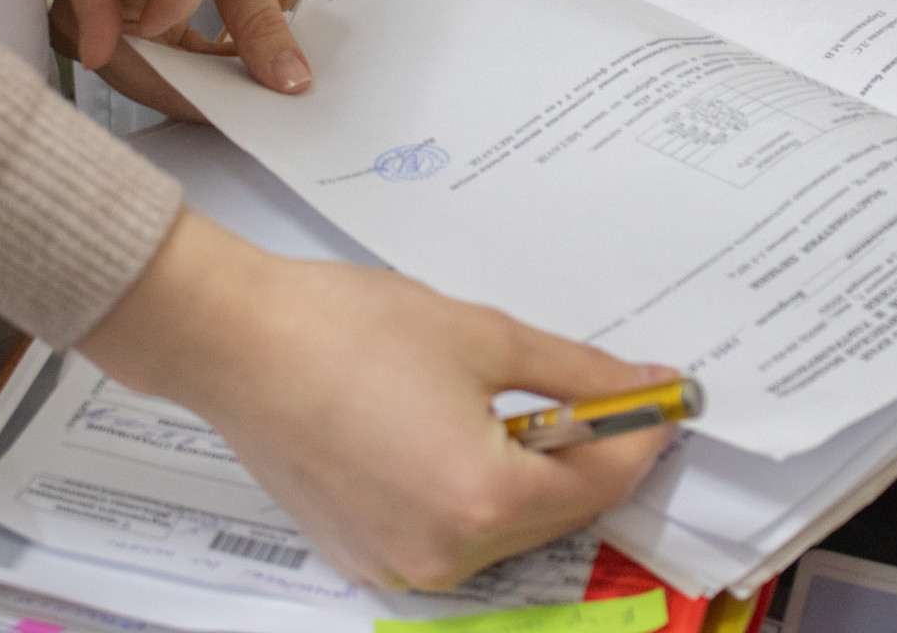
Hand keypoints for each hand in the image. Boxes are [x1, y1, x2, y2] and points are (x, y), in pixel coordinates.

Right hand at [79, 212, 676, 589]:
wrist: (234, 340)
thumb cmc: (351, 328)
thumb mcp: (484, 337)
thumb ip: (576, 373)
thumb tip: (640, 387)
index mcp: (483, 501)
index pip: (601, 482)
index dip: (640, 434)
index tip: (661, 394)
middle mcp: (445, 555)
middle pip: (557, 515)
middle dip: (588, 457)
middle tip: (602, 394)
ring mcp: (398, 567)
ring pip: (505, 531)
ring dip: (530, 477)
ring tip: (519, 406)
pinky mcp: (363, 558)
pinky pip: (449, 536)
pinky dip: (472, 494)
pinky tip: (459, 434)